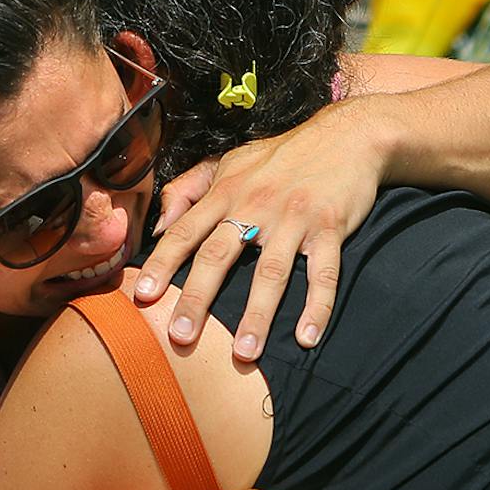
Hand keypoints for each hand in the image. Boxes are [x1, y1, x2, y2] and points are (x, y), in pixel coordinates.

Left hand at [133, 102, 384, 360]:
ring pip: (270, 272)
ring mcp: (294, 217)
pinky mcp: (330, 227)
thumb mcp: (231, 161)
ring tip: (245, 354)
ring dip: (257, 316)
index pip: (186, 231)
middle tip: (180, 337)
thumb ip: (189, 189)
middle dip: (197, 298)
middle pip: (219, 255)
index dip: (162, 263)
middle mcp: (256, 205)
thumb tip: (158, 227)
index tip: (142, 296)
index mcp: (227, 191)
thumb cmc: (283, 155)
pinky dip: (317, 307)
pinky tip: (307, 338)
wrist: (347, 136)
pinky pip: (324, 273)